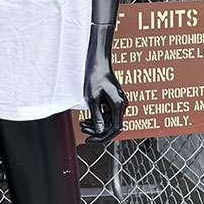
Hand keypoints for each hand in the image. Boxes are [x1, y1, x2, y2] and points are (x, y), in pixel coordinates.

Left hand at [80, 23, 127, 142]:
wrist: (98, 62)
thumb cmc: (94, 77)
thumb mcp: (92, 98)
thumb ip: (96, 116)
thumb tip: (99, 132)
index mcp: (118, 105)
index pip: (114, 129)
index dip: (102, 138)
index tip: (88, 140)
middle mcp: (122, 105)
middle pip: (111, 127)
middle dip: (97, 131)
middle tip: (82, 129)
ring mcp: (119, 103)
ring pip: (109, 121)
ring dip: (96, 125)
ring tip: (82, 124)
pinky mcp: (114, 101)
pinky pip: (108, 115)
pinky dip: (98, 118)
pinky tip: (87, 119)